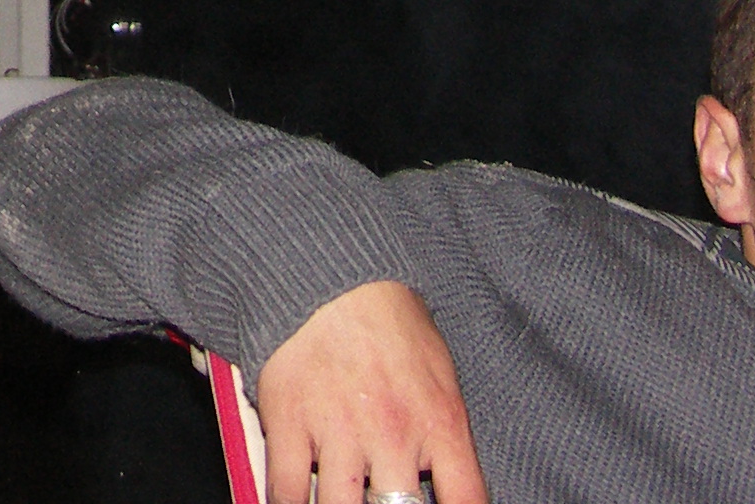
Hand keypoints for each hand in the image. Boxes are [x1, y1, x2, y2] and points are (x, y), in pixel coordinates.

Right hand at [252, 280, 484, 503]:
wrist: (332, 273)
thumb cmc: (391, 321)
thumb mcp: (442, 376)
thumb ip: (444, 436)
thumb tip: (444, 481)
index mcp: (440, 425)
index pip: (467, 502)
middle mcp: (393, 437)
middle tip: (380, 499)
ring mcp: (339, 433)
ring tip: (339, 498)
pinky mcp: (289, 423)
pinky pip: (287, 491)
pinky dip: (289, 503)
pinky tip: (296, 501)